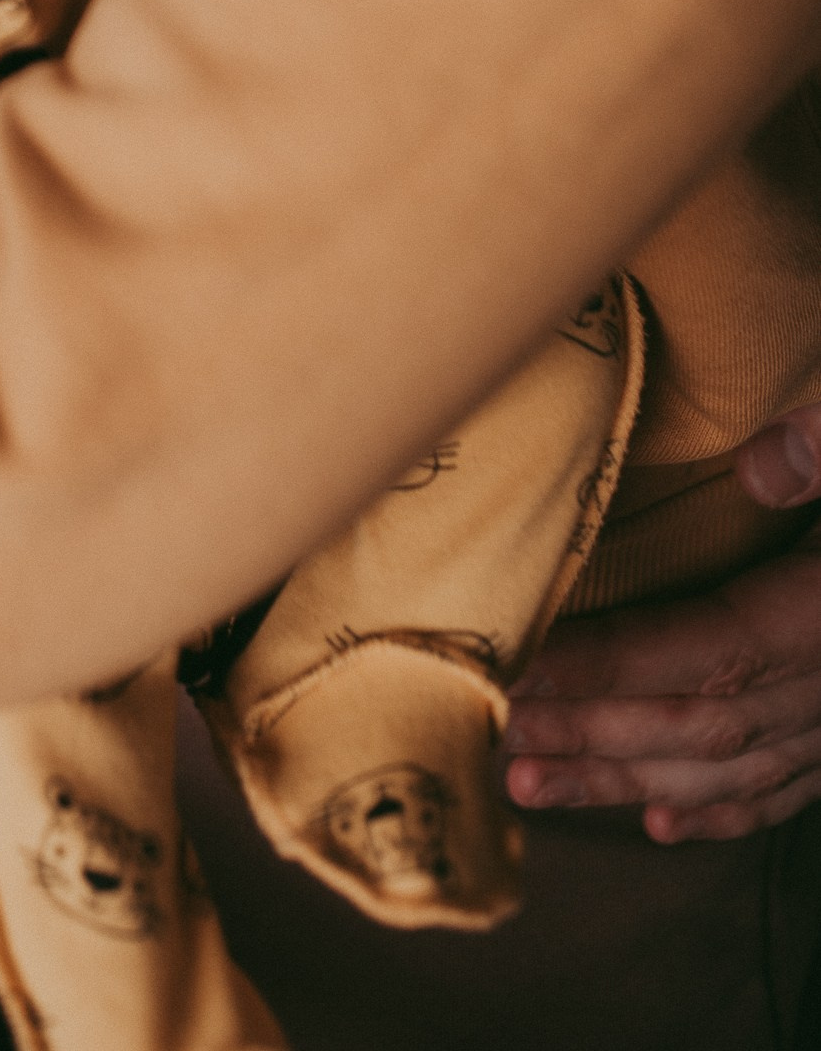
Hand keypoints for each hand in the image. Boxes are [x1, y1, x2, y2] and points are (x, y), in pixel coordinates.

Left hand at [503, 400, 820, 840]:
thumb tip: (764, 458)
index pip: (697, 650)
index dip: (602, 668)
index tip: (512, 672)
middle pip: (697, 721)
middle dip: (589, 734)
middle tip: (491, 741)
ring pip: (732, 763)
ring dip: (628, 778)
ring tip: (535, 785)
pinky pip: (795, 781)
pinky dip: (729, 808)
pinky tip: (668, 823)